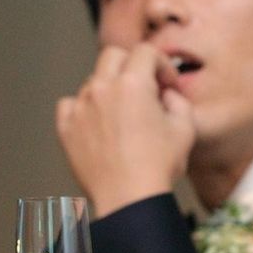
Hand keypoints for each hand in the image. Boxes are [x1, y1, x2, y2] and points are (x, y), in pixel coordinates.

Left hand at [55, 42, 195, 217]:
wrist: (129, 200)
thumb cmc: (158, 167)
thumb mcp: (186, 129)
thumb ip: (178, 101)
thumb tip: (166, 95)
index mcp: (133, 84)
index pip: (146, 52)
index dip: (161, 64)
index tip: (167, 83)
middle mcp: (103, 89)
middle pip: (113, 55)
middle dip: (132, 65)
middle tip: (144, 87)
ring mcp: (81, 108)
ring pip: (93, 81)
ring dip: (109, 88)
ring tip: (123, 113)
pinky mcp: (67, 128)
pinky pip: (70, 104)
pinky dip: (83, 107)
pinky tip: (97, 122)